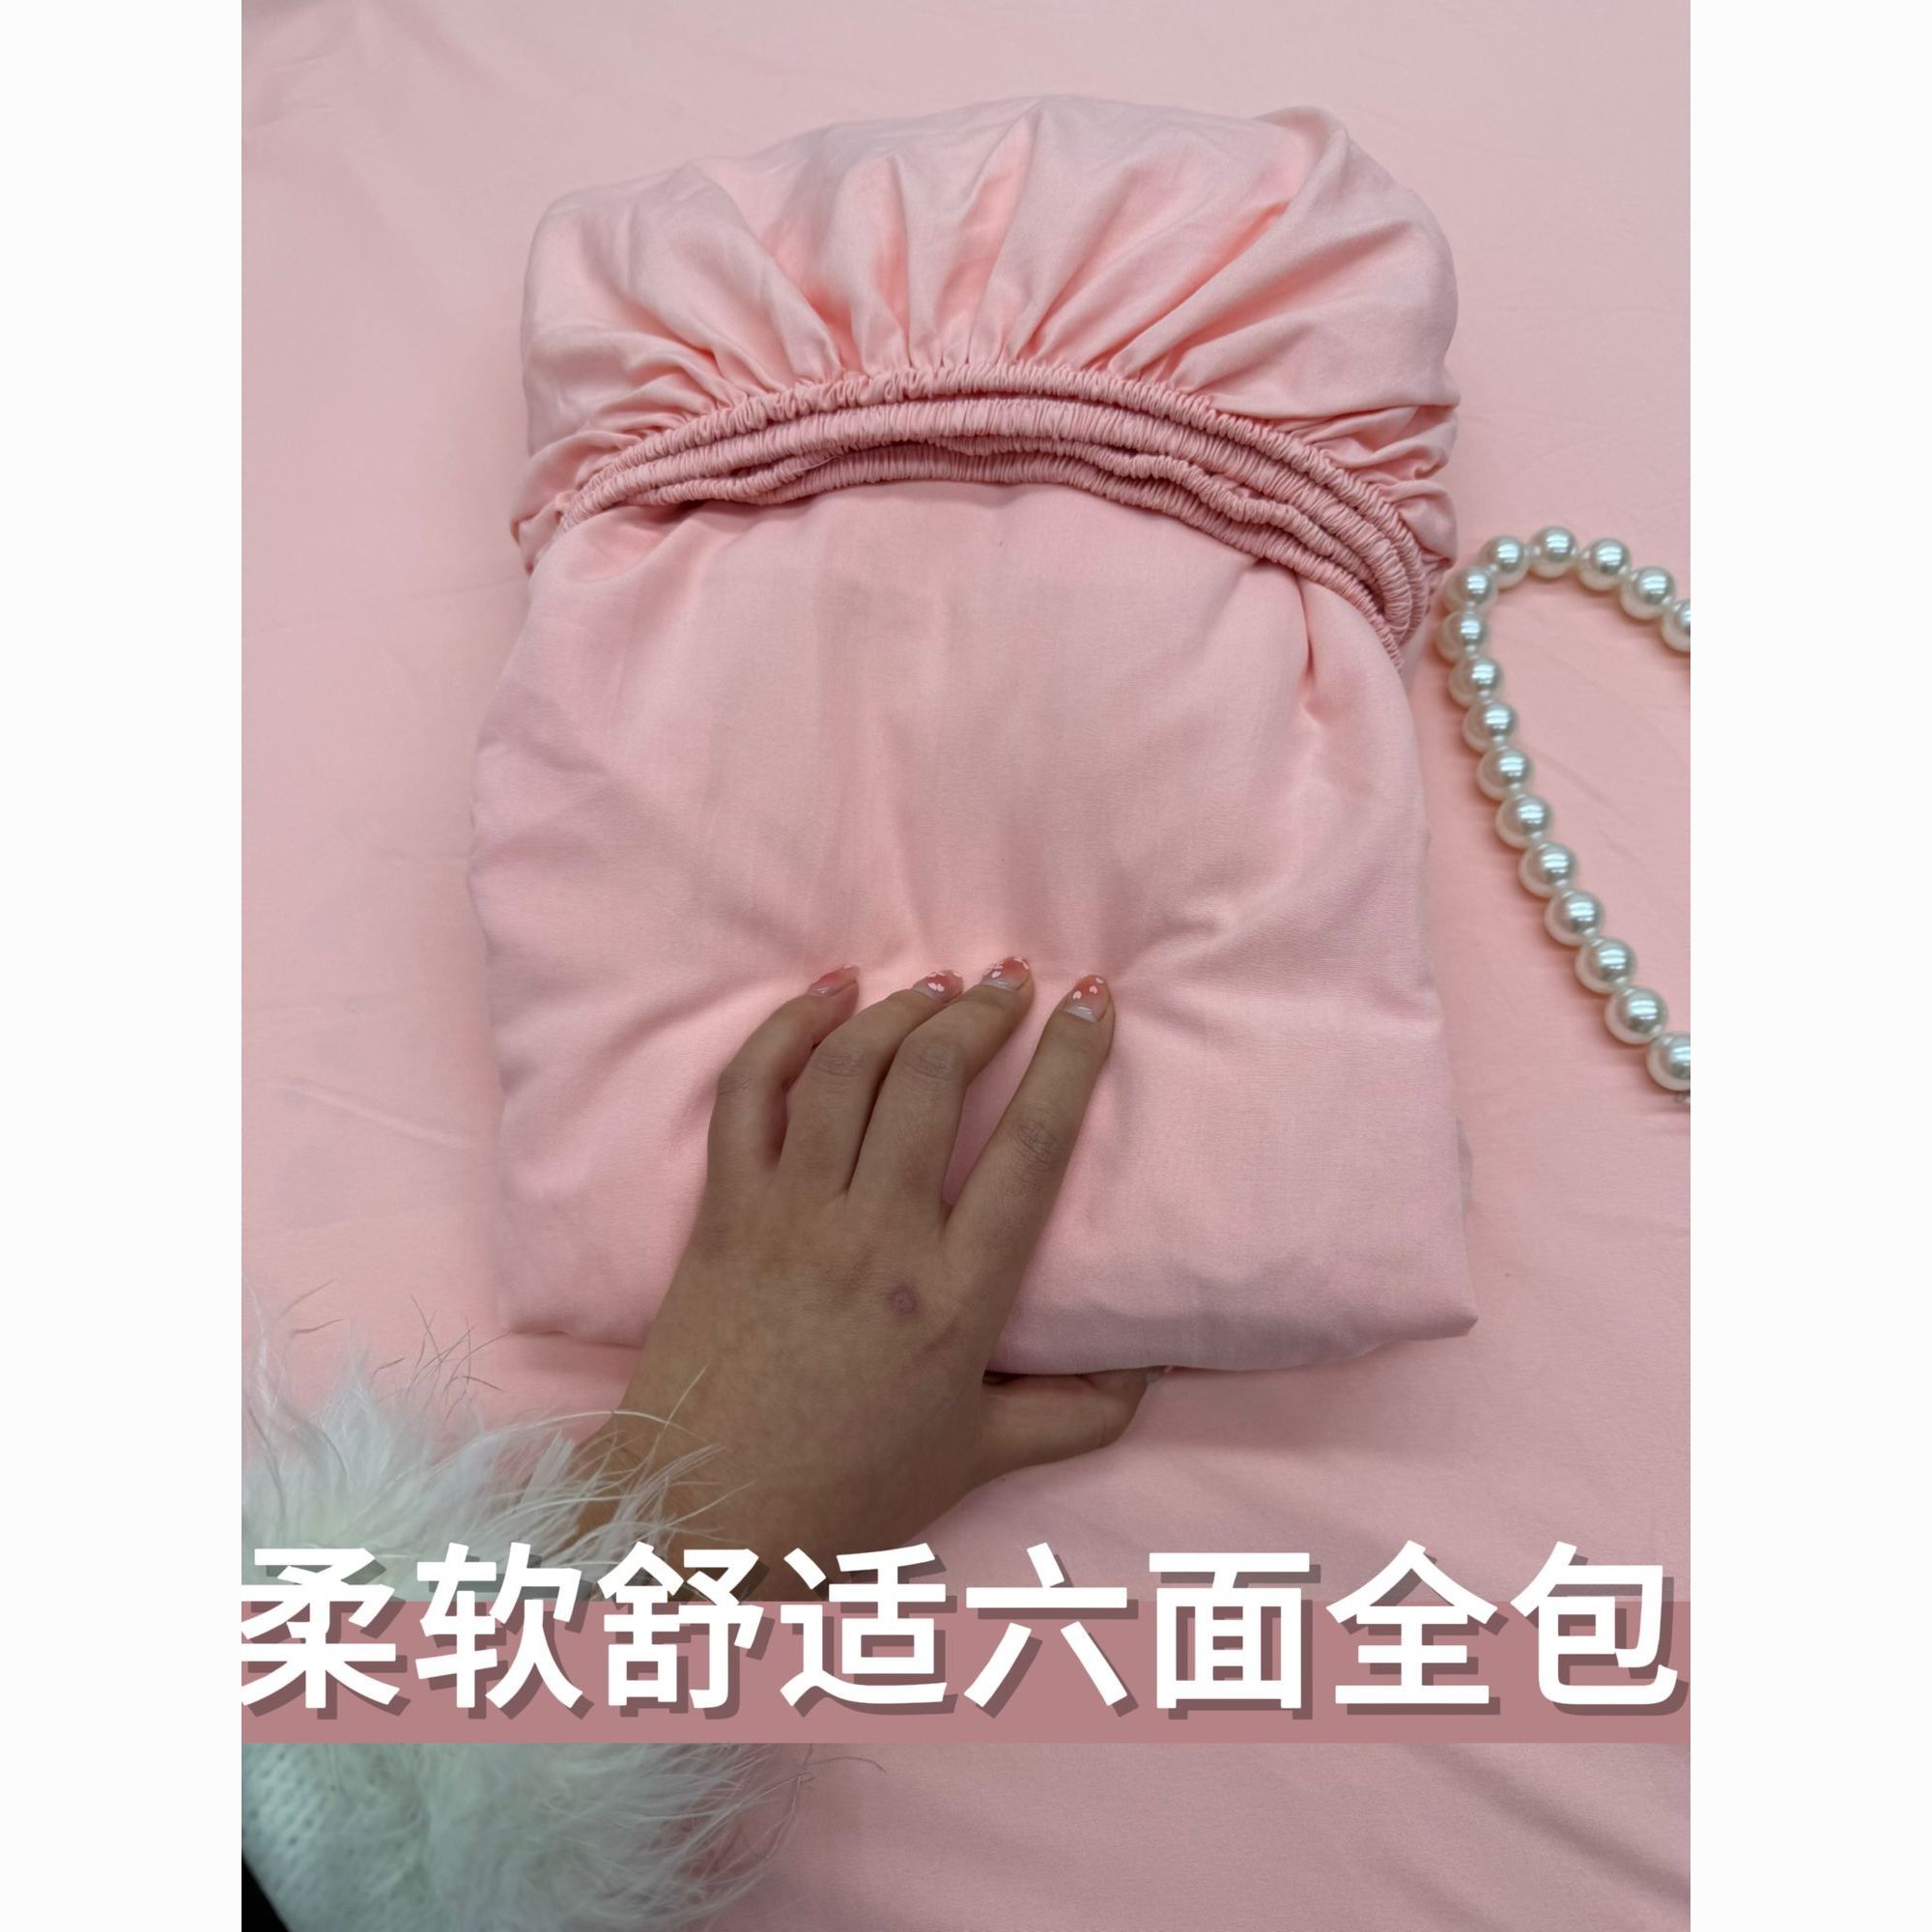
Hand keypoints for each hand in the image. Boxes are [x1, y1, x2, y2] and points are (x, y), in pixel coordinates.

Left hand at [584, 959, 1152, 1586]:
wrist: (703, 1521)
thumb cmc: (847, 1492)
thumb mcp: (979, 1458)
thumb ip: (1077, 1413)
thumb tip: (1159, 1369)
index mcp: (955, 1299)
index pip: (1030, 1150)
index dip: (1071, 1060)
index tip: (1093, 1002)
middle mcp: (877, 1240)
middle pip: (936, 1080)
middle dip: (983, 1010)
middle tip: (1012, 979)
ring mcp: (793, 1218)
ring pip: (850, 1070)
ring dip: (902, 1008)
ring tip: (939, 983)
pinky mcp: (725, 1212)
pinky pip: (750, 1094)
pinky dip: (786, 1030)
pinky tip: (828, 993)